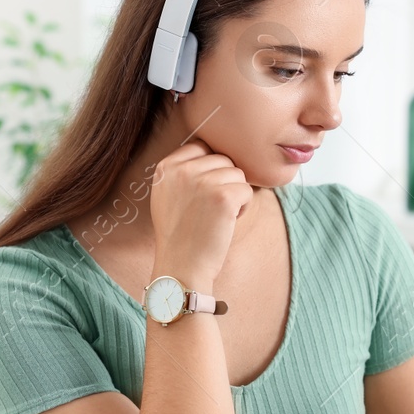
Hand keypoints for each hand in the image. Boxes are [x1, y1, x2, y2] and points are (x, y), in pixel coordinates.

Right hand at [148, 137, 252, 288]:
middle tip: (210, 209)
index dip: (210, 169)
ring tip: (217, 216)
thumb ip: (183, 171)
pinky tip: (227, 222)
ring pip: (237, 173)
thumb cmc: (179, 234)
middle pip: (222, 159)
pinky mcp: (223, 196)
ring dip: (235, 194)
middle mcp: (181, 170)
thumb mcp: (167, 195)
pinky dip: (244, 207)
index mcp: (166, 167)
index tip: (204, 193)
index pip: (202, 147)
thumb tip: (213, 152)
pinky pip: (247, 190)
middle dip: (224, 181)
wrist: (180, 266)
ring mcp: (202, 181)